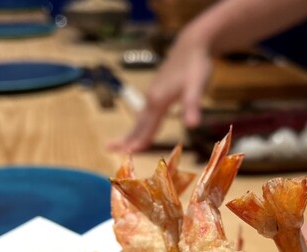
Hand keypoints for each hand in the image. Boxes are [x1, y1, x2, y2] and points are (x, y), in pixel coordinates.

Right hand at [108, 37, 213, 151]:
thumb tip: (193, 125)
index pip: (147, 127)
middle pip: (138, 124)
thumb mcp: (197, 87)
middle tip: (109, 149)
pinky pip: (146, 113)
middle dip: (126, 138)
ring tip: (120, 143)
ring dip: (131, 132)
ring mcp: (154, 94)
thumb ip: (192, 106)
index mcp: (158, 101)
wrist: (193, 44)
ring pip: (140, 118)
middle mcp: (152, 99)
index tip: (128, 154)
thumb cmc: (196, 65)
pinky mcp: (158, 91)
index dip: (139, 142)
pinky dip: (140, 124)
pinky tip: (141, 127)